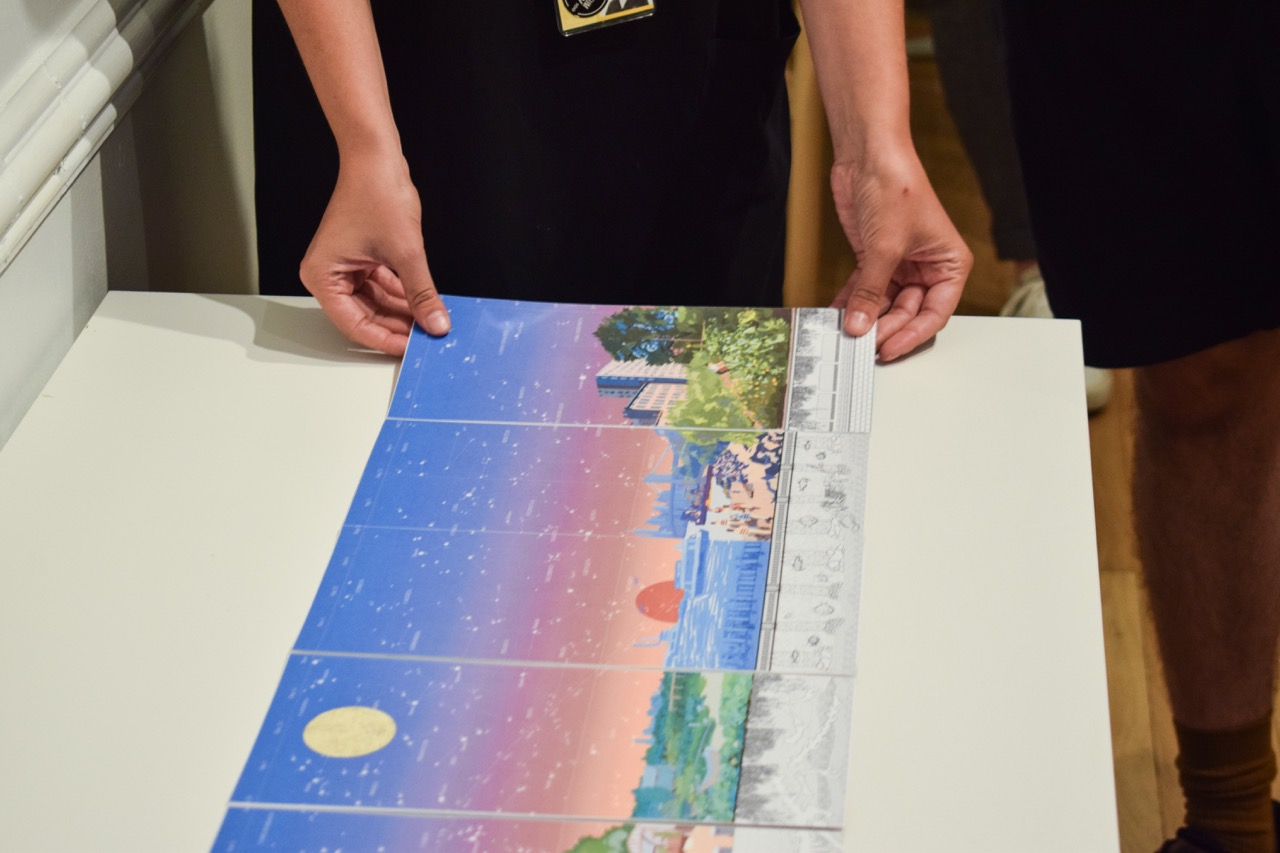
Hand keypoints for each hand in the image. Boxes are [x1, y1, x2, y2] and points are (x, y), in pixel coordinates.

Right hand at [299, 151, 450, 355]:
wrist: (377, 158)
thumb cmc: (377, 194)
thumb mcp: (406, 253)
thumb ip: (421, 293)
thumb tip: (436, 324)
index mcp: (323, 276)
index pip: (354, 324)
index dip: (384, 339)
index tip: (411, 349)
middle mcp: (328, 274)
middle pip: (364, 316)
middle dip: (396, 326)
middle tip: (425, 338)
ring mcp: (344, 267)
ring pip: (375, 303)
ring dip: (402, 312)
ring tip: (430, 323)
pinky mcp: (360, 259)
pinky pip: (381, 287)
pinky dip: (401, 295)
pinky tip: (423, 305)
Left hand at [829, 150, 970, 361]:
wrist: (869, 156)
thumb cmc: (897, 188)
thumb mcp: (885, 248)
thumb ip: (871, 291)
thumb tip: (860, 325)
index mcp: (949, 265)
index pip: (935, 313)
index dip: (912, 334)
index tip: (888, 349)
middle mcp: (927, 268)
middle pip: (907, 312)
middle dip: (884, 328)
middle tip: (861, 344)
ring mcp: (900, 264)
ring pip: (884, 304)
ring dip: (865, 318)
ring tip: (845, 334)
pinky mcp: (874, 258)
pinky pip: (863, 290)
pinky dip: (850, 302)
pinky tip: (837, 316)